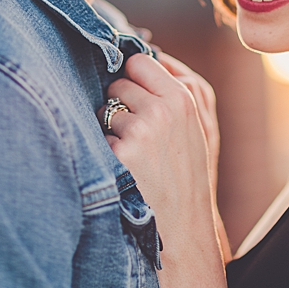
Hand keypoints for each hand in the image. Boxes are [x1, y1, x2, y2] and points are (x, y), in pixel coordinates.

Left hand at [104, 54, 216, 248]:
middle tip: (135, 132)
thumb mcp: (191, 127)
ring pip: (104, 110)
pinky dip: (103, 152)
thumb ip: (166, 94)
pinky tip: (121, 169)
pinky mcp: (119, 154)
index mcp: (183, 99)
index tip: (132, 92)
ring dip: (109, 129)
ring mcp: (140, 131)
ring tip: (131, 154)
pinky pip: (96, 138)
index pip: (139, 61)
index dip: (131, 76)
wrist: (183, 226)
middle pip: (118, 84)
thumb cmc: (184, 175)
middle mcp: (162, 110)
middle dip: (119, 103)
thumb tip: (129, 63)